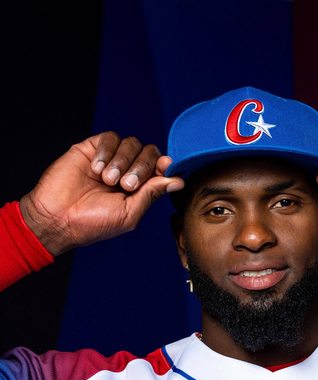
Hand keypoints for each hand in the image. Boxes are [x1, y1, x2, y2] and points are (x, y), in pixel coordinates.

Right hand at [20, 132, 184, 254]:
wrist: (58, 218)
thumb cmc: (93, 223)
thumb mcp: (129, 213)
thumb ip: (152, 194)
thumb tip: (179, 181)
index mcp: (139, 189)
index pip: (160, 168)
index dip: (165, 165)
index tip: (165, 166)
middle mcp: (127, 171)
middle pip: (150, 152)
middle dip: (142, 167)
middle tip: (126, 185)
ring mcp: (110, 159)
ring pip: (132, 143)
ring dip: (122, 161)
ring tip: (107, 180)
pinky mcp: (92, 149)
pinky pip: (110, 138)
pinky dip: (106, 152)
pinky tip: (96, 169)